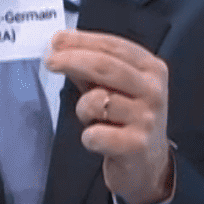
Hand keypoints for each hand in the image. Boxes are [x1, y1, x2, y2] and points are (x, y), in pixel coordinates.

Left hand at [46, 30, 173, 203]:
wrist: (148, 163)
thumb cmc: (128, 119)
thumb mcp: (117, 87)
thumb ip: (93, 66)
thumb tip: (61, 46)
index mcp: (151, 69)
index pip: (114, 46)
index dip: (82, 40)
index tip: (57, 40)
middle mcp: (153, 90)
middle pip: (105, 66)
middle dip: (72, 59)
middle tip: (51, 61)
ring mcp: (146, 118)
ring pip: (96, 101)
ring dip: (83, 109)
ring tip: (92, 118)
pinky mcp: (136, 145)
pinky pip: (95, 134)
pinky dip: (88, 136)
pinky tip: (98, 138)